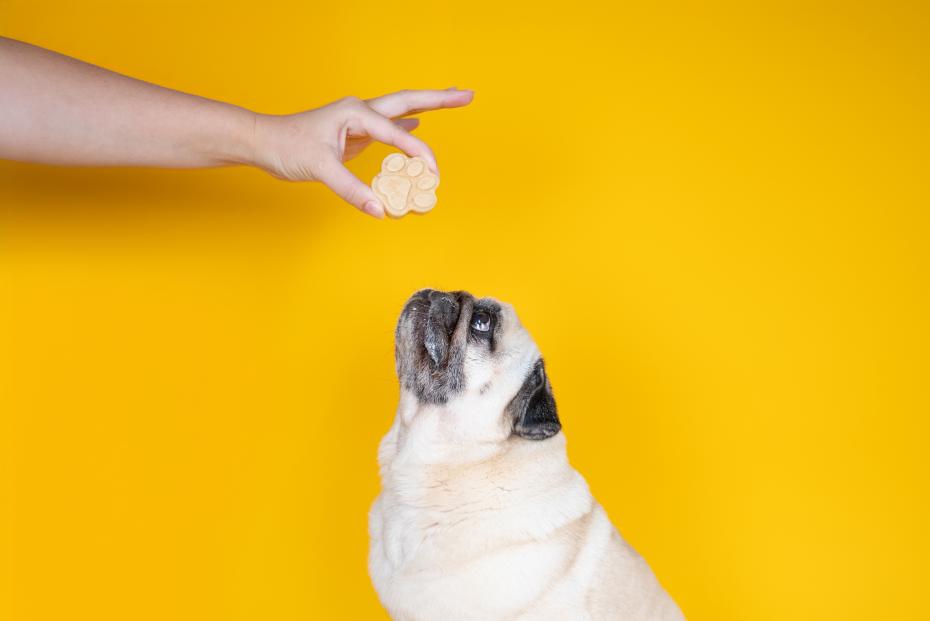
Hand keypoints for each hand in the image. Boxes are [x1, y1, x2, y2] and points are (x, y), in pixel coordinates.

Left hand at [249, 88, 473, 217]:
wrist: (263, 142)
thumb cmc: (287, 146)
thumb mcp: (320, 168)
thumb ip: (352, 189)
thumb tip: (380, 209)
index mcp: (356, 113)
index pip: (398, 133)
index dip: (419, 154)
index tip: (432, 175)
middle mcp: (361, 112)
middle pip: (409, 101)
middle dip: (440, 99)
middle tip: (468, 95)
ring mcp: (358, 122)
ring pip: (401, 112)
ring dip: (428, 106)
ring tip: (454, 99)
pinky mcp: (354, 134)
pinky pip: (389, 129)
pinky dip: (406, 126)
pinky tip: (417, 123)